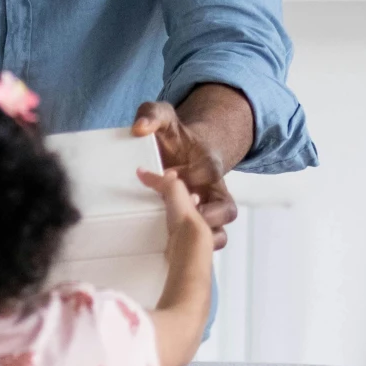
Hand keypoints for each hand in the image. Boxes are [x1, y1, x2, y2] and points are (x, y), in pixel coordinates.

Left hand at [131, 99, 236, 249]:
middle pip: (226, 208)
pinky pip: (211, 242)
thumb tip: (139, 128)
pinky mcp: (203, 223)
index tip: (167, 175)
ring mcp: (212, 209)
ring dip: (204, 238)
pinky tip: (173, 250)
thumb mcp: (164, 116)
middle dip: (204, 216)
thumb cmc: (174, 136)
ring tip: (178, 240)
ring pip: (222, 230)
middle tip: (178, 214)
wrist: (186, 150)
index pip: (208, 171)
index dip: (189, 177)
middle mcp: (216, 188)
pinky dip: (198, 249)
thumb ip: (152, 115)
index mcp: (209, 162)